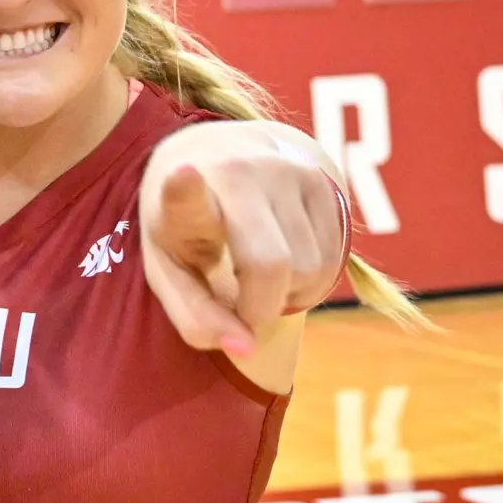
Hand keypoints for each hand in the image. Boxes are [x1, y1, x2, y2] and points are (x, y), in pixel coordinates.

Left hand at [141, 154, 342, 356]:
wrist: (217, 155)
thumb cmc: (187, 227)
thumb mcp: (169, 272)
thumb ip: (195, 317)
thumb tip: (245, 348)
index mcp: (183, 198)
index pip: (185, 196)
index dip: (184, 191)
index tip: (184, 175)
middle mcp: (239, 173)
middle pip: (272, 265)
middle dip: (261, 307)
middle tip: (242, 305)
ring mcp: (287, 170)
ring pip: (312, 268)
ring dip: (291, 293)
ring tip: (262, 278)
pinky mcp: (323, 178)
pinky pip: (333, 259)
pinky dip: (312, 281)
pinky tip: (287, 264)